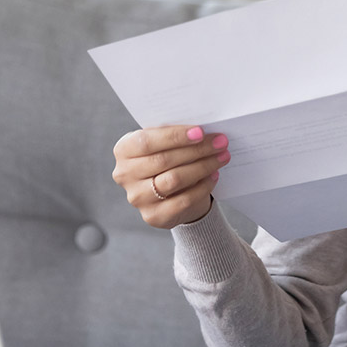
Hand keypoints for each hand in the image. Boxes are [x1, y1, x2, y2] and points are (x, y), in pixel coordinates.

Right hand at [112, 124, 230, 228]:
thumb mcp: (165, 143)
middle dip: (197, 150)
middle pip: (163, 160)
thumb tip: (203, 130)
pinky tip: (214, 176)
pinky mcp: (153, 216)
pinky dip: (202, 187)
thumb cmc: (168, 158)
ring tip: (222, 157)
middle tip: (221, 142)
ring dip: (203, 167)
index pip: (147, 141)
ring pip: (174, 180)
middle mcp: (125, 174)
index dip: (174, 136)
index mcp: (124, 150)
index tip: (200, 132)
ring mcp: (137, 197)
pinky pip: (183, 200)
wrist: (170, 192)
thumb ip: (174, 135)